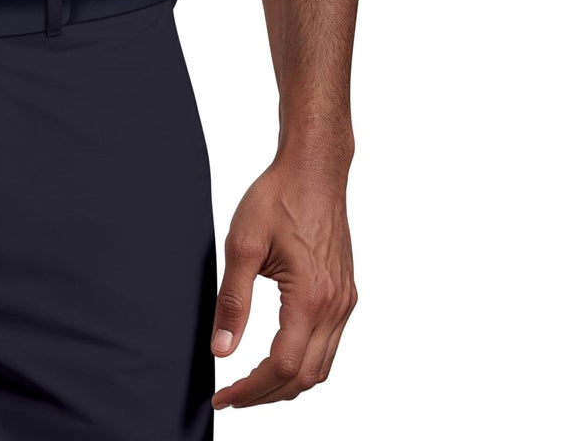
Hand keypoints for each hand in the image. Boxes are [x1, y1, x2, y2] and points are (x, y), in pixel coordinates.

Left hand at [210, 154, 357, 408]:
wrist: (314, 169)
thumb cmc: (278, 197)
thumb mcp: (242, 245)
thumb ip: (232, 301)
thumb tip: (221, 350)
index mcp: (310, 297)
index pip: (283, 366)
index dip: (250, 390)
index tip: (223, 397)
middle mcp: (335, 306)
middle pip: (305, 377)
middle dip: (267, 394)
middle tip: (232, 396)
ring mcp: (345, 301)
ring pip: (321, 367)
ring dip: (287, 383)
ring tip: (251, 384)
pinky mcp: (346, 294)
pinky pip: (329, 345)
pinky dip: (304, 362)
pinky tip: (278, 355)